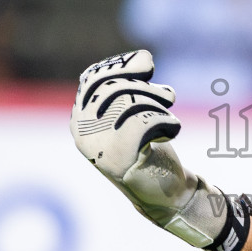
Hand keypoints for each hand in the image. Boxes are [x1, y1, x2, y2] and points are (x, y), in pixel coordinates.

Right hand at [72, 50, 250, 250]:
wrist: (168, 193)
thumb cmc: (151, 148)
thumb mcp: (134, 111)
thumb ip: (129, 85)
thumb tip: (143, 57)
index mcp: (80, 121)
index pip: (93, 79)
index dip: (121, 65)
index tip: (146, 63)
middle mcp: (82, 134)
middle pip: (110, 87)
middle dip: (143, 84)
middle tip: (166, 95)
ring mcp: (98, 148)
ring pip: (128, 102)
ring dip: (157, 102)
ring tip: (168, 113)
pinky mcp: (120, 160)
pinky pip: (144, 121)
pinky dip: (165, 120)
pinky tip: (171, 130)